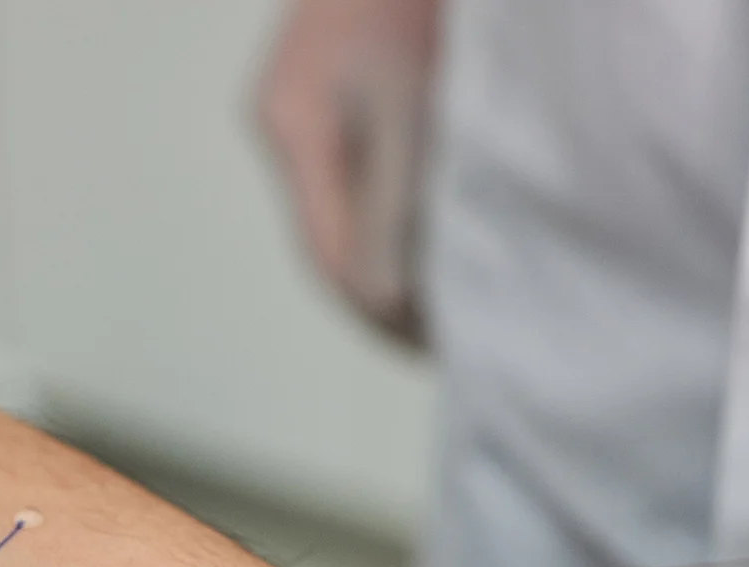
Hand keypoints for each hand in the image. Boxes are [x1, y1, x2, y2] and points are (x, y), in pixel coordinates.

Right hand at [254, 0, 439, 346]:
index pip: (329, 255)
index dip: (381, 314)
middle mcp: (291, 123)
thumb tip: (385, 304)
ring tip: (456, 302)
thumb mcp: (412, 106)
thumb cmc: (421, 4)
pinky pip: (368, 173)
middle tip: (454, 342)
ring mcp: (313, 103)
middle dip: (389, 295)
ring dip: (399, 256)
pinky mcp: (344, 87)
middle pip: (334, 238)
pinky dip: (405, 210)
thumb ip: (397, 207)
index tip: (438, 349)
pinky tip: (447, 232)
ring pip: (353, 207)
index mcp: (294, 129)